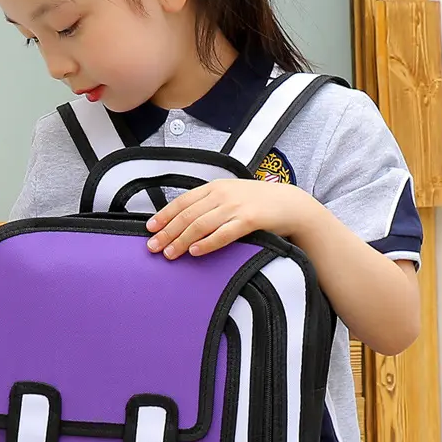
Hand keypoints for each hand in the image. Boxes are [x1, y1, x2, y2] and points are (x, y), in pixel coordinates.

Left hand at [145, 180, 313, 258]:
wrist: (291, 204)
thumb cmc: (259, 203)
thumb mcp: (232, 196)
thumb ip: (210, 204)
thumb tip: (185, 220)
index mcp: (215, 187)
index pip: (183, 201)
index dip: (164, 215)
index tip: (150, 228)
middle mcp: (223, 194)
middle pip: (187, 215)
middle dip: (167, 232)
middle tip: (153, 247)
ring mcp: (236, 207)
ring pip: (201, 225)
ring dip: (182, 240)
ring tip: (169, 253)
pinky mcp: (249, 220)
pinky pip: (223, 234)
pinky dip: (207, 243)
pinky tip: (195, 252)